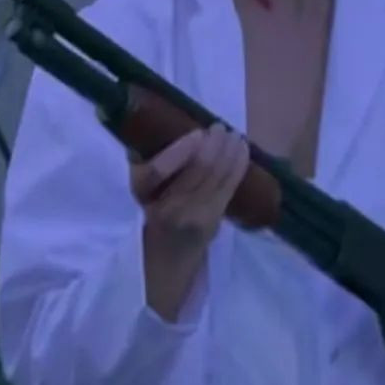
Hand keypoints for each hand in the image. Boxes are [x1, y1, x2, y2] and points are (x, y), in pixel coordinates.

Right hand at [127, 122, 249, 251]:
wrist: (166, 259)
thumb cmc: (151, 214)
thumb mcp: (140, 189)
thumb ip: (146, 160)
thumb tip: (163, 125)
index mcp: (142, 194)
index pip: (158, 172)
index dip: (181, 150)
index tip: (198, 132)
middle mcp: (168, 207)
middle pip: (198, 169)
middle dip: (214, 143)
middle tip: (220, 127)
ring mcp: (195, 215)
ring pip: (218, 175)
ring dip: (230, 150)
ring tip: (235, 134)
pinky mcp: (214, 219)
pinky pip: (230, 186)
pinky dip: (239, 164)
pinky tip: (243, 149)